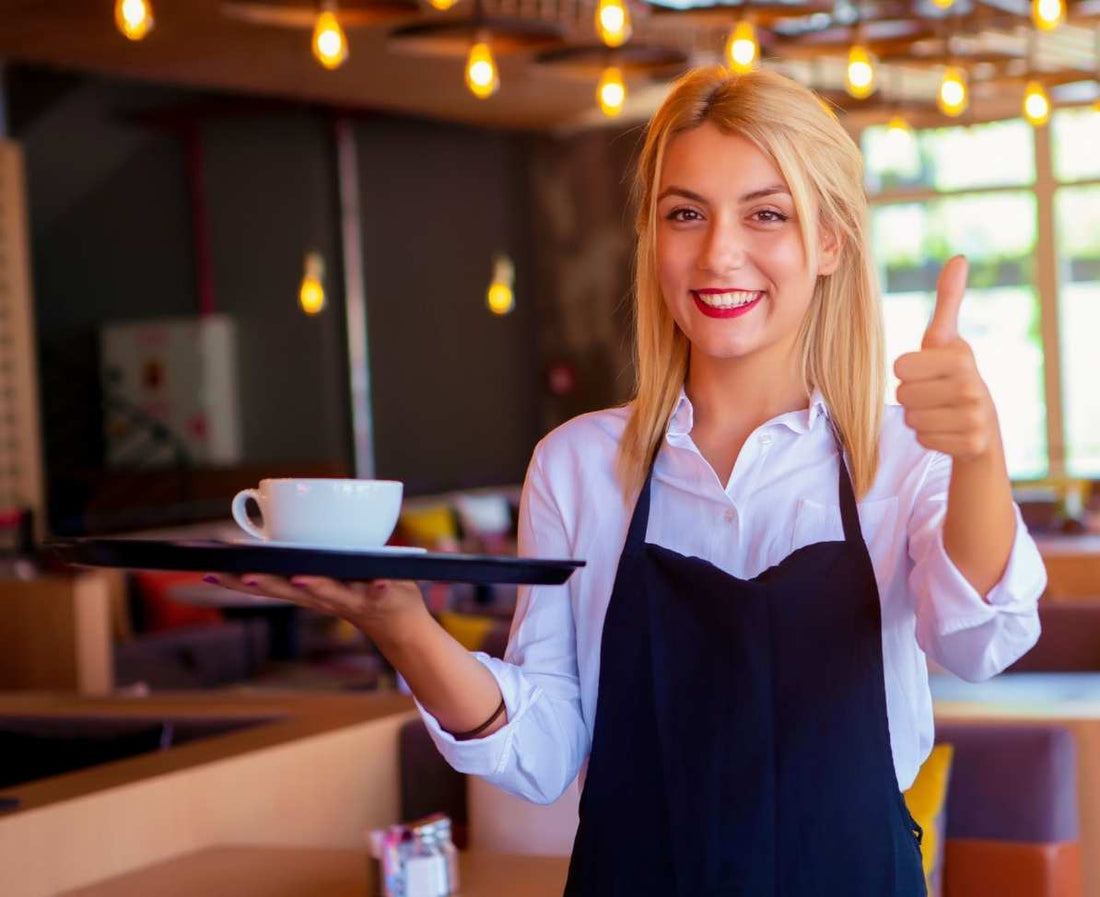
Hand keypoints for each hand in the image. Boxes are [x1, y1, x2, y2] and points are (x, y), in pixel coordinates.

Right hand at [206, 573, 428, 645]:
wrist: (397, 622)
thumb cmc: (357, 589)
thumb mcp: (324, 575)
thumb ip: (301, 558)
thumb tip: (270, 530)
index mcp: (306, 588)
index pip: (268, 584)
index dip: (238, 580)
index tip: (210, 572)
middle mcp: (324, 596)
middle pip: (289, 590)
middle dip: (266, 583)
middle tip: (242, 576)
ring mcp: (352, 598)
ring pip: (329, 592)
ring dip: (314, 585)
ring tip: (299, 577)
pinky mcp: (382, 597)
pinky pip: (379, 591)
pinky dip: (378, 587)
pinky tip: (380, 581)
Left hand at [893, 255, 999, 462]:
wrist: (982, 423)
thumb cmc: (952, 375)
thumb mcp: (946, 338)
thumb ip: (947, 300)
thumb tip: (958, 258)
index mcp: (960, 357)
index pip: (899, 366)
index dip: (907, 371)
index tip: (928, 371)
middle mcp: (972, 386)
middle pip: (901, 394)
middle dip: (911, 396)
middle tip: (934, 394)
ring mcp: (974, 418)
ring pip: (910, 419)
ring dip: (918, 417)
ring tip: (940, 410)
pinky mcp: (971, 444)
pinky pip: (923, 439)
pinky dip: (929, 437)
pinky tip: (947, 429)